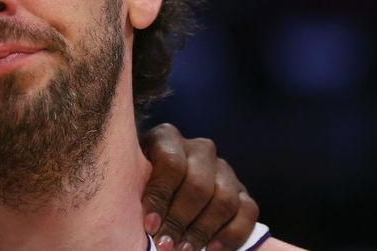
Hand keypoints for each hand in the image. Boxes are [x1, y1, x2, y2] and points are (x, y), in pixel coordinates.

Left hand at [141, 123, 259, 250]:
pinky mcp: (241, 191)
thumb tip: (147, 221)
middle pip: (199, 185)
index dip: (161, 197)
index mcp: (166, 137)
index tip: (149, 226)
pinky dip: (231, 235)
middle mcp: (199, 149)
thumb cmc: (135, 185)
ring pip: (224, 199)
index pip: (171, 164)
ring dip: (203, 231)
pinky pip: (248, 211)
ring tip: (184, 250)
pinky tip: (211, 250)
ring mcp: (223, 169)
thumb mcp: (129, 179)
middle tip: (166, 245)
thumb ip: (133, 188)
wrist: (156, 190)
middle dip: (181, 220)